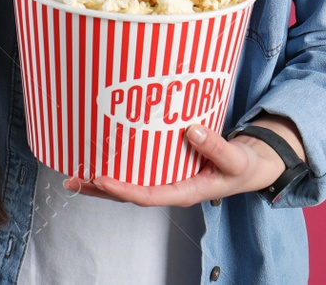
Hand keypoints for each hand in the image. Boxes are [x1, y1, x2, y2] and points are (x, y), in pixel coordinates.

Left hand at [62, 116, 303, 206]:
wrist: (253, 167)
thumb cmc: (244, 167)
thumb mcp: (237, 159)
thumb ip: (216, 146)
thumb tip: (191, 130)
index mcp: (186, 192)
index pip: (147, 195)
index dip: (122, 189)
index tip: (100, 178)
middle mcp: (171, 188)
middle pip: (129, 194)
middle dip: (100, 189)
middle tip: (72, 179)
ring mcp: (168, 179)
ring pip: (130, 184)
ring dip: (103, 181)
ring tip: (74, 174)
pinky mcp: (168, 168)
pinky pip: (139, 171)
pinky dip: (119, 166)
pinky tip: (101, 159)